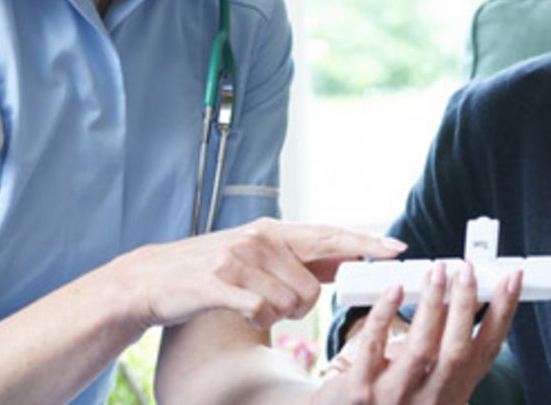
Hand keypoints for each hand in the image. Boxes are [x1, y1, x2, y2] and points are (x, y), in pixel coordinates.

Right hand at [118, 217, 404, 331]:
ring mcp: (238, 260)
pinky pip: (262, 312)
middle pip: (312, 283)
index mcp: (274, 230)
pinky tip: (240, 311)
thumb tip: (351, 259)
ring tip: (251, 304)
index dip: (365, 243)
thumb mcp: (259, 254)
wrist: (153, 278)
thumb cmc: (213, 269)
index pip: (330, 235)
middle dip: (306, 303)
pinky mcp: (219, 284)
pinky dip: (257, 319)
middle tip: (282, 306)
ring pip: (289, 303)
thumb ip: (303, 257)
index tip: (397, 249)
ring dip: (276, 315)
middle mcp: (259, 239)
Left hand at [316, 262, 521, 404]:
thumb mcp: (432, 383)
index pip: (486, 350)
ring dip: (431, 305)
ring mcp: (394, 397)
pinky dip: (384, 315)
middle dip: (465, 306)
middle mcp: (430, 398)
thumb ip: (446, 346)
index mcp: (453, 392)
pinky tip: (393, 289)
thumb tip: (465, 296)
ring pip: (420, 348)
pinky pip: (372, 346)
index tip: (512, 279)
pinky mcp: (359, 390)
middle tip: (468, 269)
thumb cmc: (397, 400)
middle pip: (457, 350)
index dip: (503, 313)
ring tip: (436, 270)